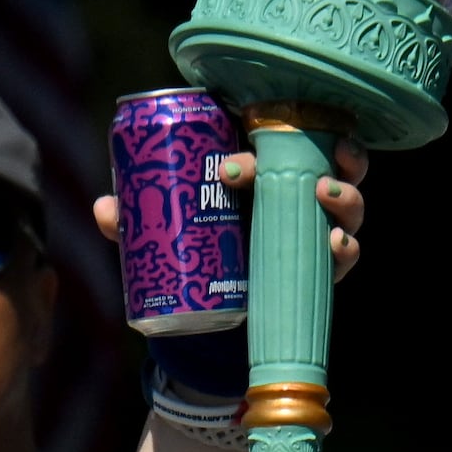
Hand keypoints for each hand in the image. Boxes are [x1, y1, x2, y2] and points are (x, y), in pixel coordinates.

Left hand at [88, 140, 370, 280]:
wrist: (207, 317)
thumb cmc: (189, 254)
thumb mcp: (160, 235)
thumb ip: (134, 220)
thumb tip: (104, 208)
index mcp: (259, 167)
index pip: (276, 134)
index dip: (266, 135)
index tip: (229, 167)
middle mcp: (294, 189)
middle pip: (330, 155)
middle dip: (333, 149)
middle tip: (303, 164)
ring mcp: (313, 225)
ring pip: (346, 198)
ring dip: (344, 193)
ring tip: (324, 193)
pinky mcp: (322, 265)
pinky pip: (346, 251)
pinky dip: (345, 246)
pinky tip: (335, 244)